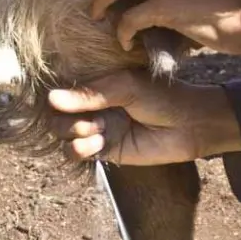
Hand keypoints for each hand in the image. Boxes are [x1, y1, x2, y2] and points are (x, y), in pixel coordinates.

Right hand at [48, 70, 240, 164]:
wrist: (189, 125)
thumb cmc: (163, 98)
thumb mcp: (125, 87)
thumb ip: (90, 94)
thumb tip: (51, 99)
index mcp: (97, 86)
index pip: (62, 91)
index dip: (55, 97)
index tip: (58, 100)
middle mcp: (94, 108)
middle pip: (57, 116)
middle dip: (66, 119)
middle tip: (91, 120)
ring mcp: (98, 129)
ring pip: (63, 135)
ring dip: (73, 134)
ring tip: (97, 131)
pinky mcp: (105, 151)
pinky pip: (77, 152)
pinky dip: (79, 149)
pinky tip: (98, 142)